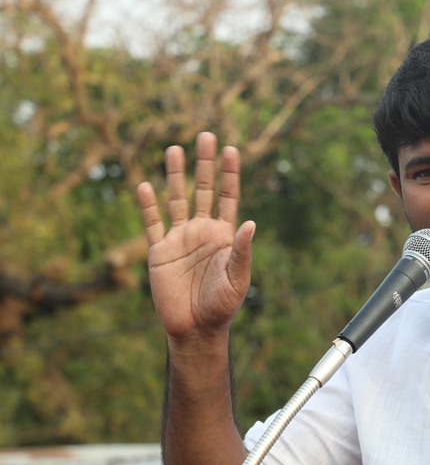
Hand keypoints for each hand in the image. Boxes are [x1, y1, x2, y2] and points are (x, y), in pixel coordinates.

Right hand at [136, 132, 254, 341]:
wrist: (195, 329)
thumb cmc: (222, 306)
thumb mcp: (237, 279)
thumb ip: (241, 251)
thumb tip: (250, 222)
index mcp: (224, 236)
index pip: (228, 197)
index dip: (230, 174)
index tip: (232, 149)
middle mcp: (202, 231)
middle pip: (204, 190)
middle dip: (204, 164)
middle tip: (205, 136)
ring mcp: (180, 239)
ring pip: (177, 200)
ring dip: (175, 175)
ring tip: (174, 148)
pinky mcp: (159, 252)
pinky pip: (152, 224)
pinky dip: (148, 206)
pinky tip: (145, 186)